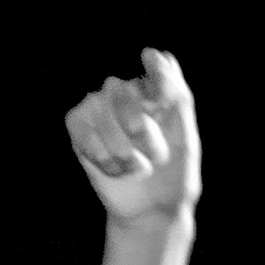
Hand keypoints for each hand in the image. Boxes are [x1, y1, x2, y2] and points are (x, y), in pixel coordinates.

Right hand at [64, 48, 199, 223]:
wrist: (153, 210)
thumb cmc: (174, 174)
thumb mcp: (187, 139)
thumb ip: (178, 97)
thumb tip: (160, 54)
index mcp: (157, 93)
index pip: (157, 68)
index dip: (160, 88)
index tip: (162, 108)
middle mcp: (125, 93)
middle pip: (124, 91)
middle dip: (144, 132)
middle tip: (157, 157)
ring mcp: (98, 107)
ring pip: (102, 113)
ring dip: (125, 151)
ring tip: (138, 168)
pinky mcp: (77, 125)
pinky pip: (83, 130)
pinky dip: (104, 157)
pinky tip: (115, 169)